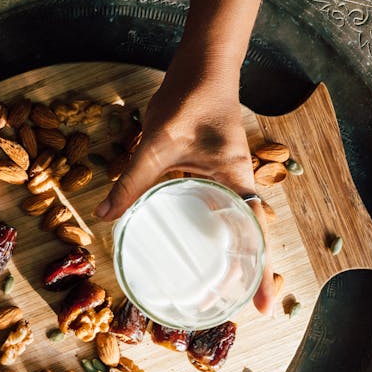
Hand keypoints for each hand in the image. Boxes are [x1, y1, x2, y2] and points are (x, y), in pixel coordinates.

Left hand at [95, 81, 274, 313]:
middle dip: (246, 271)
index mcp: (236, 181)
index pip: (256, 236)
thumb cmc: (189, 100)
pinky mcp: (214, 169)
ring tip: (216, 284)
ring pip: (233, 223)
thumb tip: (106, 215)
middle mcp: (238, 184)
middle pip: (249, 237)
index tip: (266, 307)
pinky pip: (215, 206)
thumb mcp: (157, 145)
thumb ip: (132, 182)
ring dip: (229, 252)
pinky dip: (208, 226)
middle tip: (231, 304)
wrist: (202, 64)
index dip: (263, 273)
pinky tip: (191, 237)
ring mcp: (228, 177)